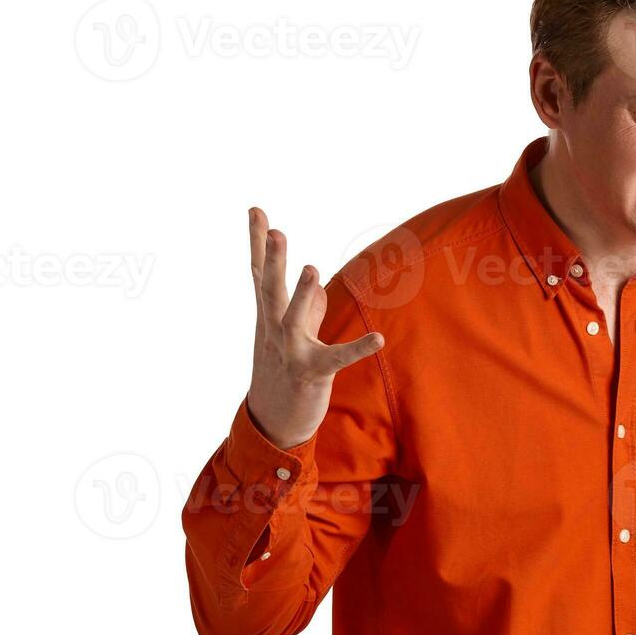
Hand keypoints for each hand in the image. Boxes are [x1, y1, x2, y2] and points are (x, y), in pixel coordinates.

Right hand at [245, 207, 383, 450]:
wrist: (272, 423)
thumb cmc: (283, 374)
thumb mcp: (290, 335)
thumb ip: (305, 308)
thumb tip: (316, 284)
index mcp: (269, 317)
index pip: (260, 274)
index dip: (258, 243)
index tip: (256, 211)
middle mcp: (273, 331)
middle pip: (270, 290)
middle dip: (272, 260)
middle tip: (276, 231)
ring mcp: (290, 353)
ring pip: (293, 320)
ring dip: (302, 295)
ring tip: (311, 269)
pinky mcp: (313, 374)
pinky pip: (337, 359)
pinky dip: (358, 349)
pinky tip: (379, 340)